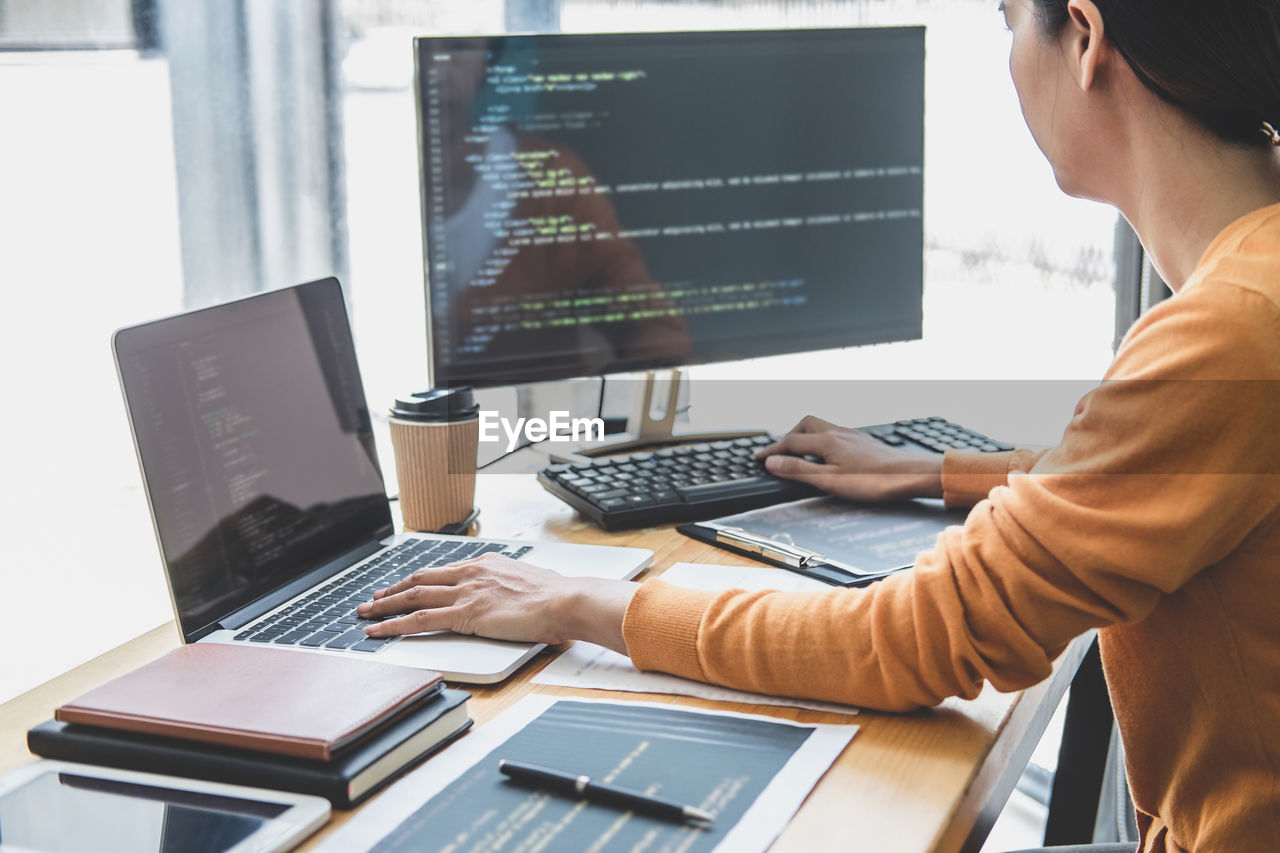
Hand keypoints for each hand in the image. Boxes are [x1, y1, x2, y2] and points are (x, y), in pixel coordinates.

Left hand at [356, 553, 634, 650]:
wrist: (565, 600)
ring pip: (413, 595)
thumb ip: (513, 587)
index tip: (407, 585)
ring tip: (366, 612)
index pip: (443, 571)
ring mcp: (465, 592)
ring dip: (385, 604)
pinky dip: (394, 624)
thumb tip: (516, 597)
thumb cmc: (557, 596)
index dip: (420, 579)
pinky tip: (378, 630)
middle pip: (420, 578)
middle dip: (394, 588)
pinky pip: (419, 619)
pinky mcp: (464, 614)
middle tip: (375, 597)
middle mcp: (471, 573)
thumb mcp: (530, 583)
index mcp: (486, 564)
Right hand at [755, 416, 943, 502]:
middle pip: (805, 426)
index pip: (790, 442)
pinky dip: (822, 440)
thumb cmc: (873, 481)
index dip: (772, 450)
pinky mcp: (863, 441)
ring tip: (800, 451)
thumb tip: (772, 461)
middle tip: (779, 451)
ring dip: (805, 436)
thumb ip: (799, 470)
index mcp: (826, 441)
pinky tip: (829, 454)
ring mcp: (852, 435)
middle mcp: (837, 433)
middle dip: (788, 436)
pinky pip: (834, 432)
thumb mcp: (829, 480)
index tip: (758, 456)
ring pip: (821, 427)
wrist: (908, 475)